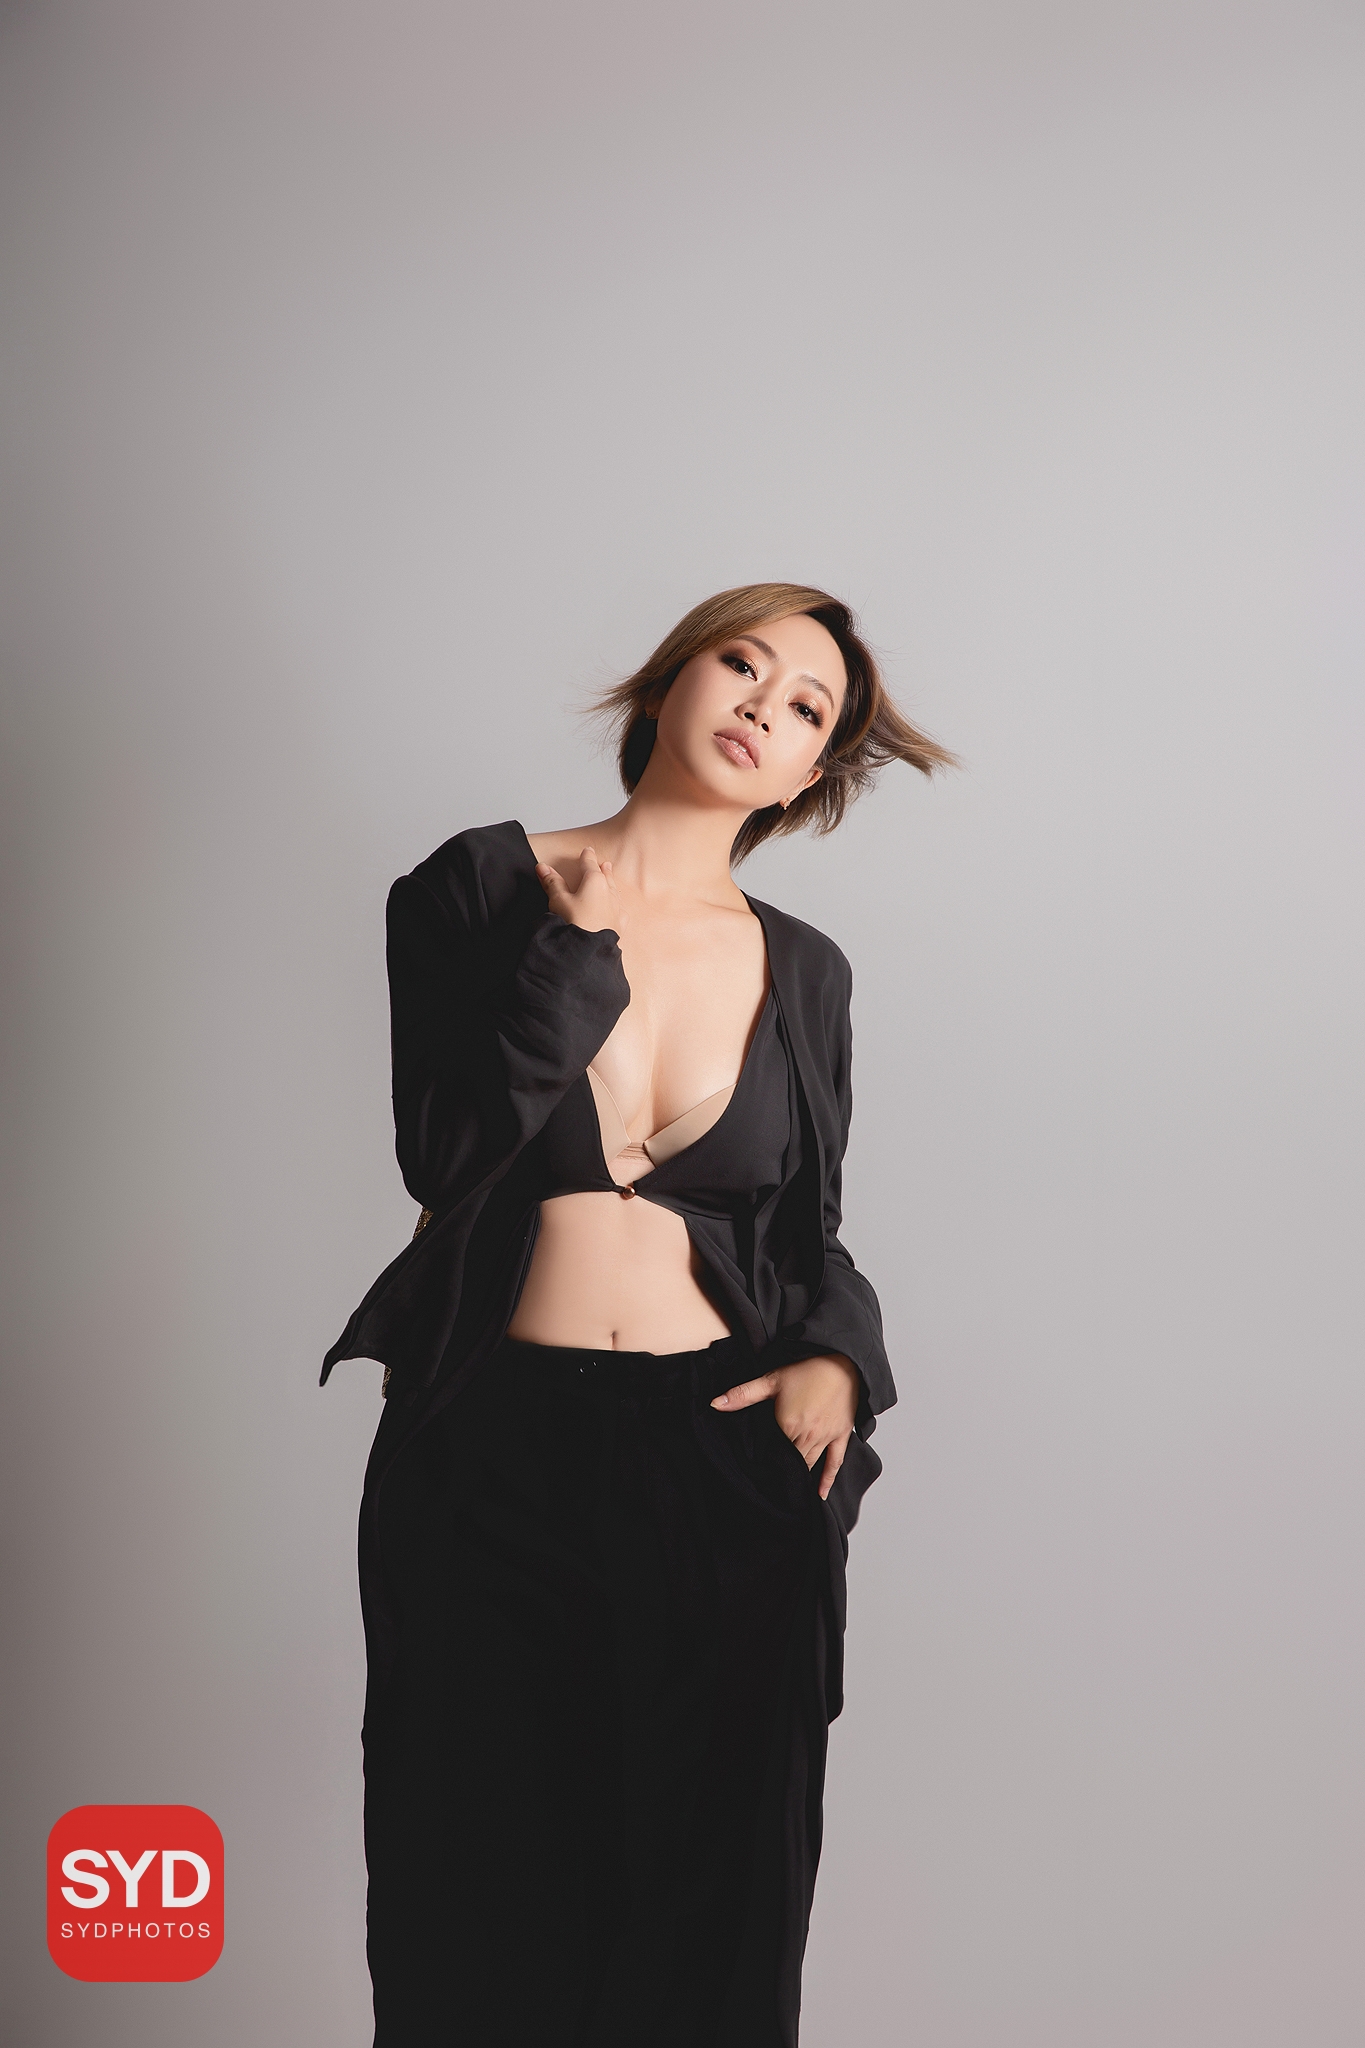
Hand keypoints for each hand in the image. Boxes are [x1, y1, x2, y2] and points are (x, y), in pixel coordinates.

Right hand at [534, 845, 624, 935]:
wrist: (588, 950)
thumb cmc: (573, 923)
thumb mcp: (558, 900)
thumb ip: (552, 882)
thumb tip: (543, 867)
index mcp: (595, 881)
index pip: (590, 864)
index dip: (587, 856)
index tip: (588, 850)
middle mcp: (609, 893)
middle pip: (606, 876)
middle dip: (603, 869)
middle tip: (605, 863)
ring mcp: (616, 909)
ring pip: (614, 892)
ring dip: (611, 885)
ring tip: (610, 881)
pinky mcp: (619, 926)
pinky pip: (619, 911)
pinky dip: (616, 907)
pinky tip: (617, 910)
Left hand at [710, 1353, 859, 1500]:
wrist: (842, 1362)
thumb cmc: (807, 1369)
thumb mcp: (771, 1379)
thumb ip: (742, 1394)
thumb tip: (714, 1404)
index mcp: (788, 1425)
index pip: (772, 1452)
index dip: (764, 1459)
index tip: (757, 1466)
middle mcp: (807, 1435)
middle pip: (791, 1462)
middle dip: (781, 1469)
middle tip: (771, 1479)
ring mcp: (825, 1438)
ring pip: (809, 1464)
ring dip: (799, 1475)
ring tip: (788, 1487)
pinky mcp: (841, 1436)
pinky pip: (835, 1463)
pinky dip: (827, 1480)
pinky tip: (819, 1494)